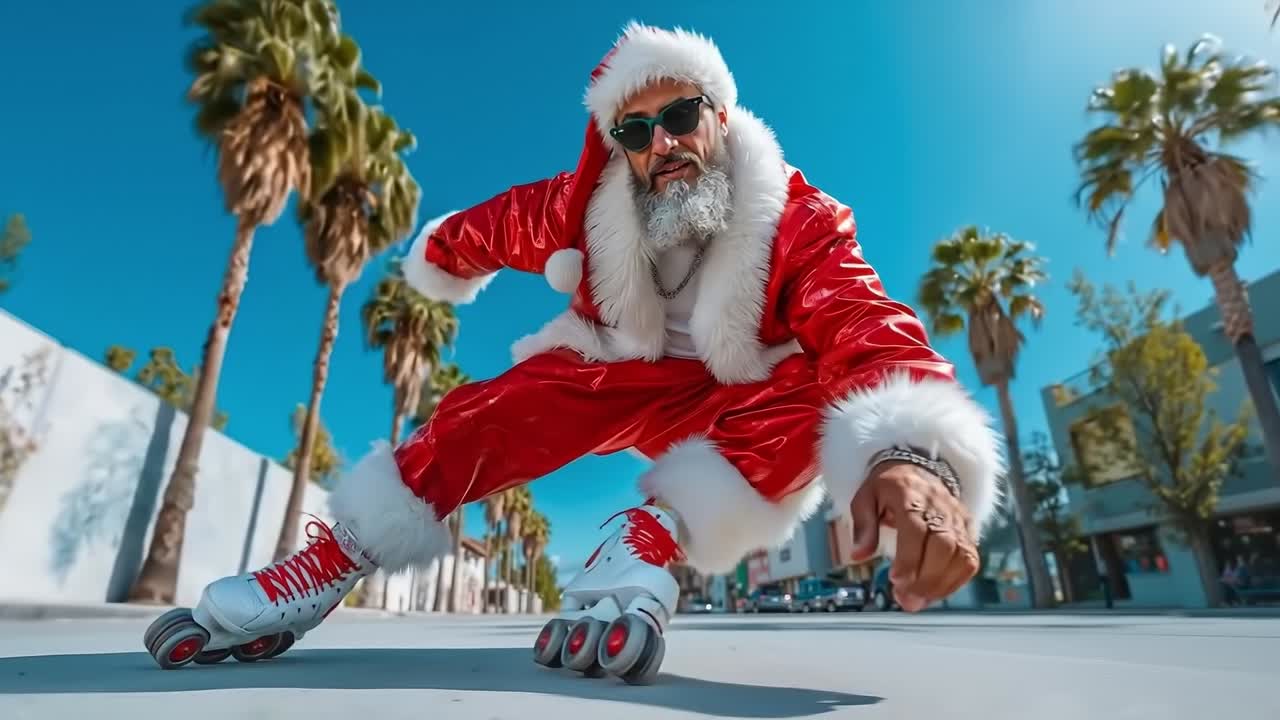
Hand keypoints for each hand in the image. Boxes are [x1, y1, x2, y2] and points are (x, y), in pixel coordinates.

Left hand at [849, 461, 978, 611]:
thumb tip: (858, 555)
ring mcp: (957, 519)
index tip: (896, 580)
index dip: (910, 558)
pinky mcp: (968, 531)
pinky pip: (970, 560)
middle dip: (926, 578)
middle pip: (944, 545)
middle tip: (907, 600)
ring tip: (918, 602)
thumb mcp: (865, 498)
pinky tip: (934, 594)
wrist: (917, 469)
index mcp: (911, 495)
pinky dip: (955, 582)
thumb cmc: (888, 487)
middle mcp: (940, 506)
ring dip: (941, 585)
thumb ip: (863, 526)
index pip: (917, 528)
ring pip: (962, 555)